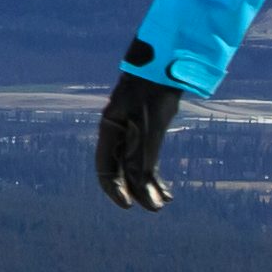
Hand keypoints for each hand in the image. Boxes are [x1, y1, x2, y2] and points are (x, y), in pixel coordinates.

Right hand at [93, 68, 182, 210]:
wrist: (167, 64)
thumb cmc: (153, 94)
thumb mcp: (148, 128)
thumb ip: (142, 159)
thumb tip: (142, 193)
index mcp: (109, 130)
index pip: (105, 168)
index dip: (114, 189)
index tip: (128, 205)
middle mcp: (118, 133)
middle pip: (121, 170)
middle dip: (137, 191)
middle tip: (155, 207)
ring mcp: (132, 131)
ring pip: (136, 166)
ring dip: (149, 185)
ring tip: (164, 201)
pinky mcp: (147, 129)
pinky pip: (147, 158)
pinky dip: (156, 174)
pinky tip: (167, 189)